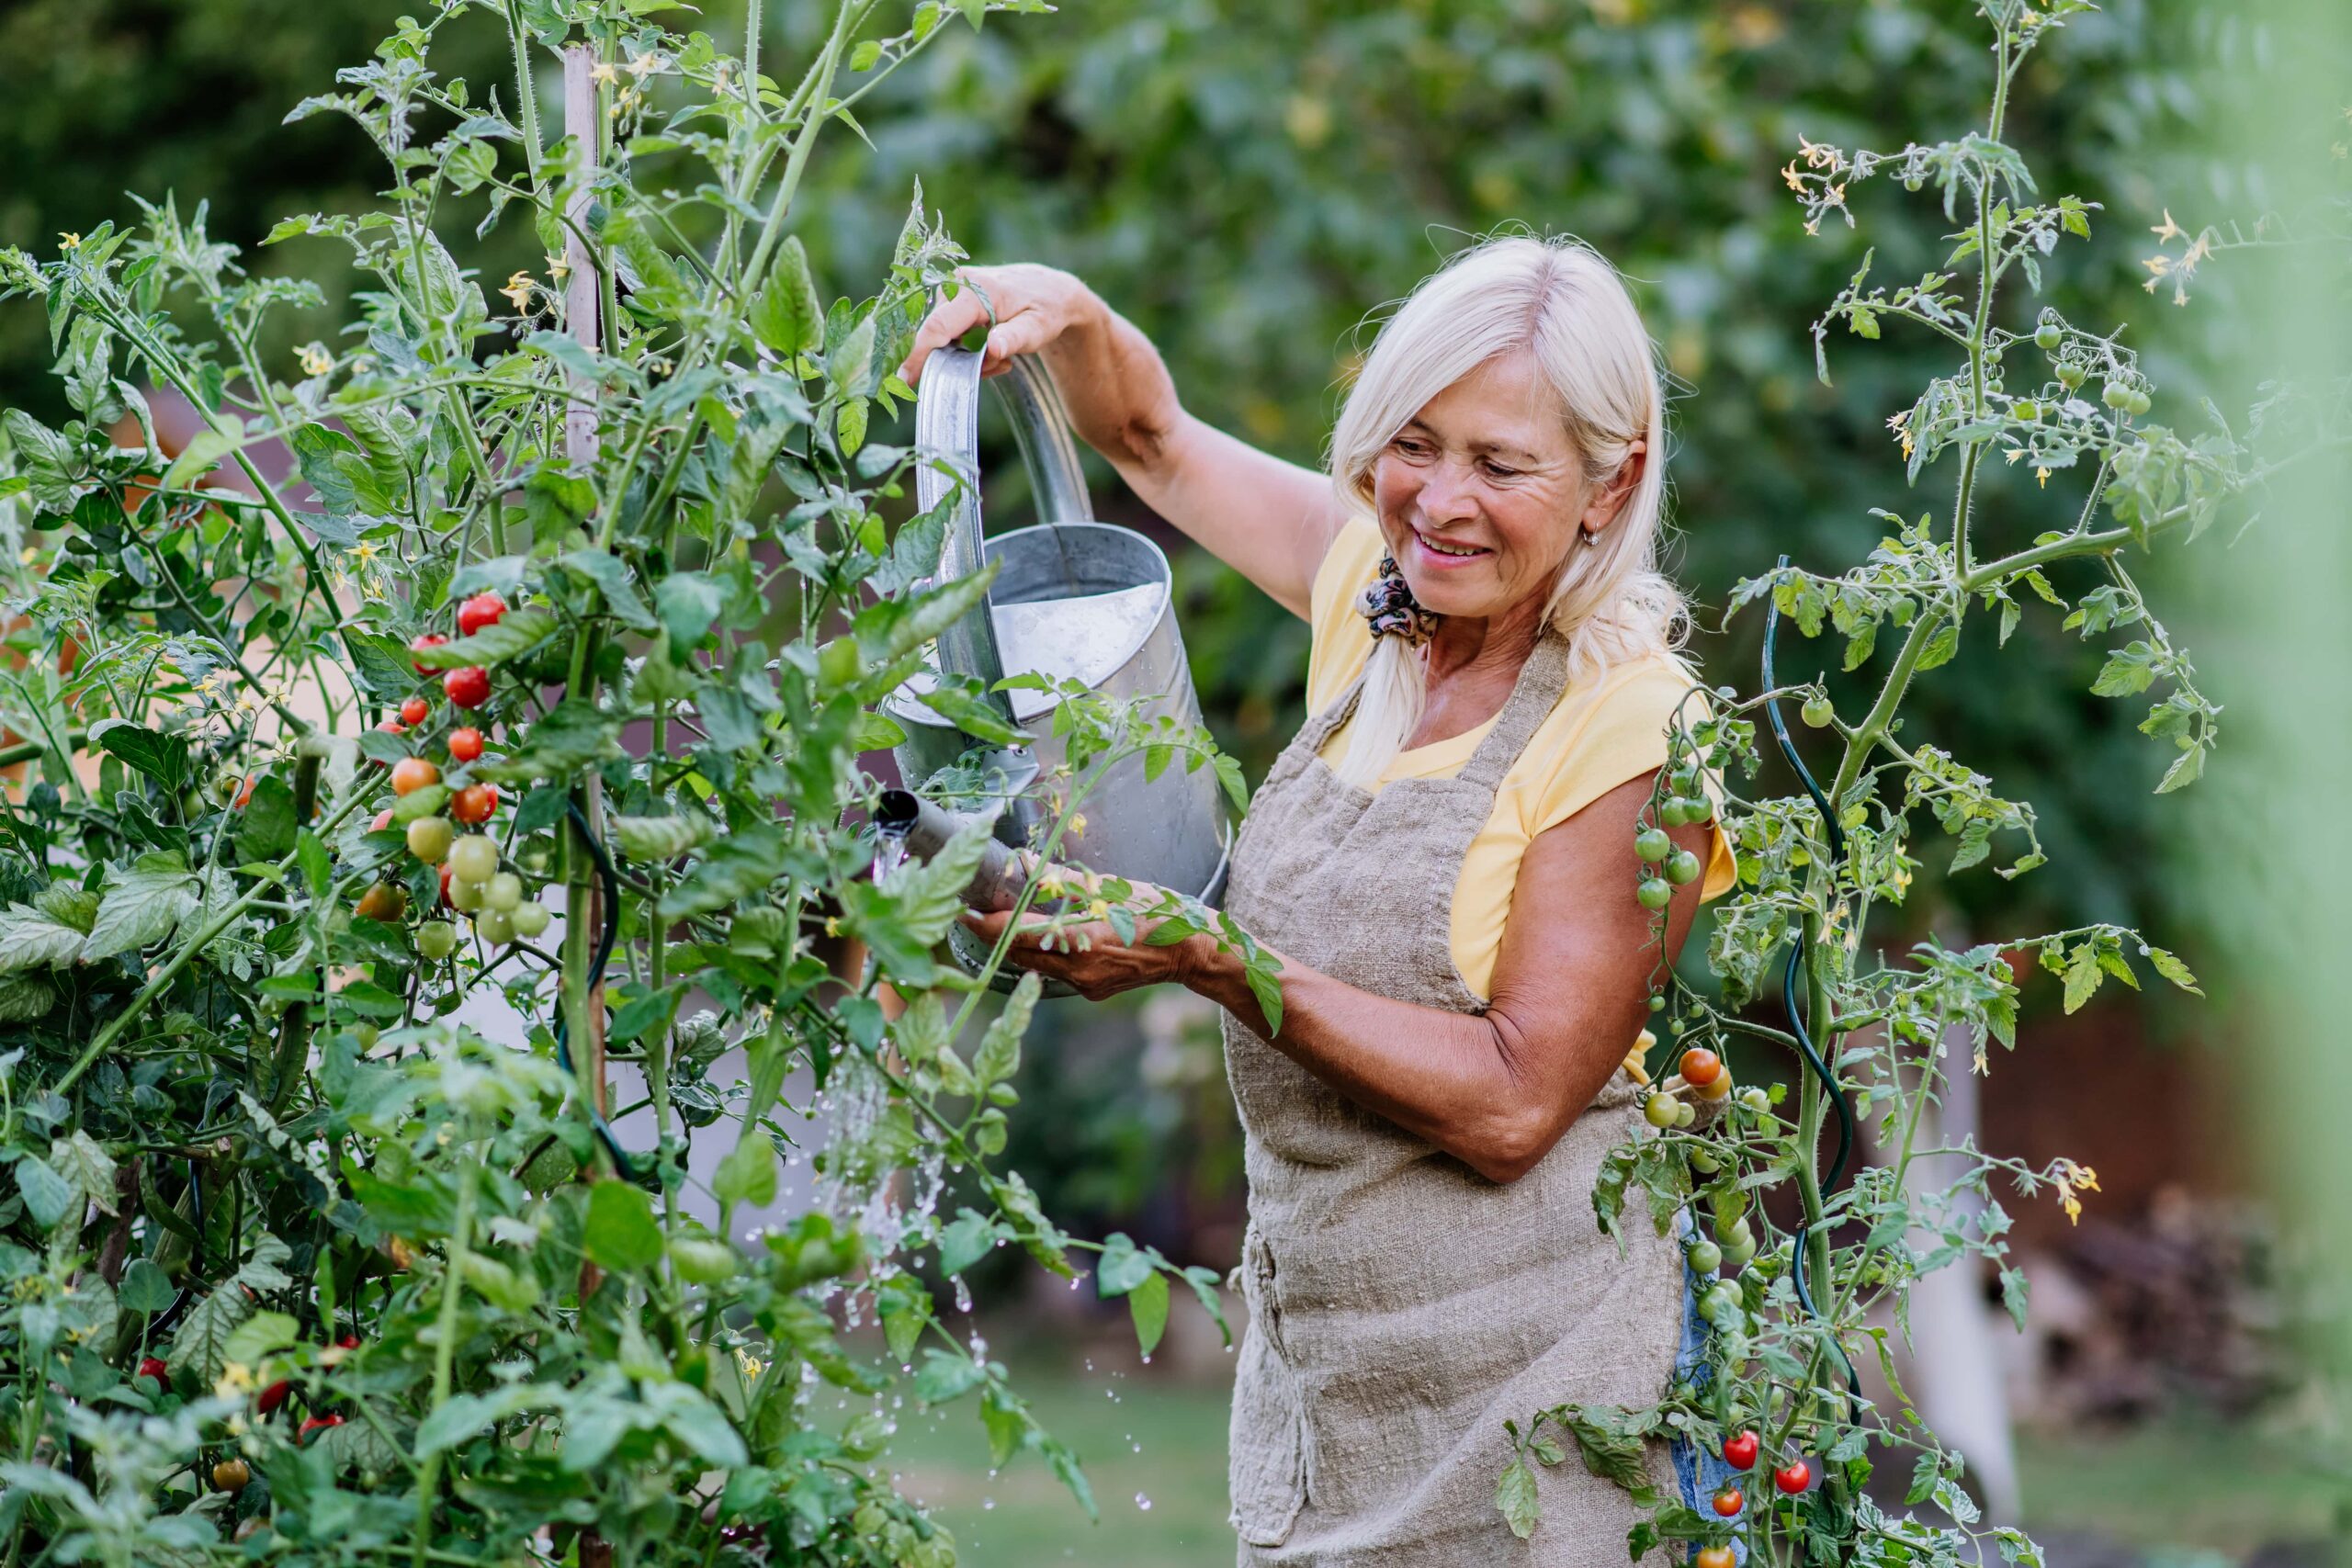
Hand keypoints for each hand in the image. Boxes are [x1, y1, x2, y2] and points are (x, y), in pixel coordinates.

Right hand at [897, 263, 1098, 385]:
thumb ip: (1014, 339)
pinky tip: (991, 348)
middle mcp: (957, 283)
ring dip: (965, 356)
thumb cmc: (1045, 310)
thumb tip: (993, 348)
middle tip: (997, 367)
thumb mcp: (1038, 329)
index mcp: (976, 291)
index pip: (938, 326)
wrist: (1049, 289)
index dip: (919, 354)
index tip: (904, 379)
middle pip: (937, 334)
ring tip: (1001, 357)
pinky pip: (947, 330)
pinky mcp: (951, 295)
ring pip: (942, 336)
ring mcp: (952, 287)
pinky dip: (964, 347)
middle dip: (957, 361)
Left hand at [958, 896, 1202, 1002]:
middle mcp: (1078, 969)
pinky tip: (1042, 937)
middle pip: (1020, 954)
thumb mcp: (1114, 888)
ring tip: (1001, 923)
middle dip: (996, 936)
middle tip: (974, 913)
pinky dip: (1042, 955)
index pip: (1020, 933)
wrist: (1190, 952)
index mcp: (1082, 940)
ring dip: (1016, 946)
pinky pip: (1054, 973)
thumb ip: (1066, 881)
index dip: (988, 924)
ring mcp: (1083, 985)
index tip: (965, 912)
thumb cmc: (1158, 912)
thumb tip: (1028, 865)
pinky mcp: (1091, 991)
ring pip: (1034, 966)